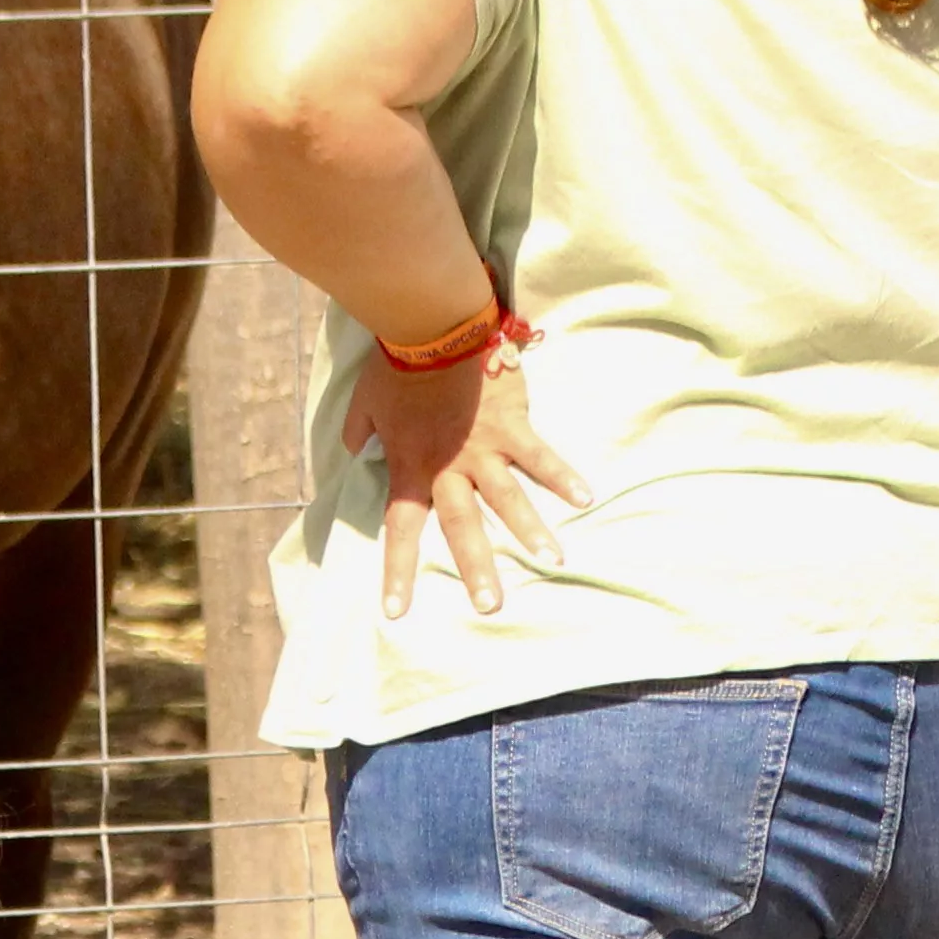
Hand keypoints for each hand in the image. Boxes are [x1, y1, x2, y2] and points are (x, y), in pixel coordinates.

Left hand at [341, 340, 590, 617]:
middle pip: (463, 526)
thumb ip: (359, 434)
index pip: (401, 529)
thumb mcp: (364, 405)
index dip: (398, 571)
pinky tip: (586, 497)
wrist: (429, 326)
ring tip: (552, 561)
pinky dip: (562, 475)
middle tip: (490, 606)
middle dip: (476, 568)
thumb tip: (352, 451)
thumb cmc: (395, 367)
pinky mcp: (512, 425)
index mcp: (412, 468)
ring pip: (508, 497)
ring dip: (531, 530)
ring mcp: (484, 449)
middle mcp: (449, 468)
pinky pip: (540, 455)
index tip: (397, 611)